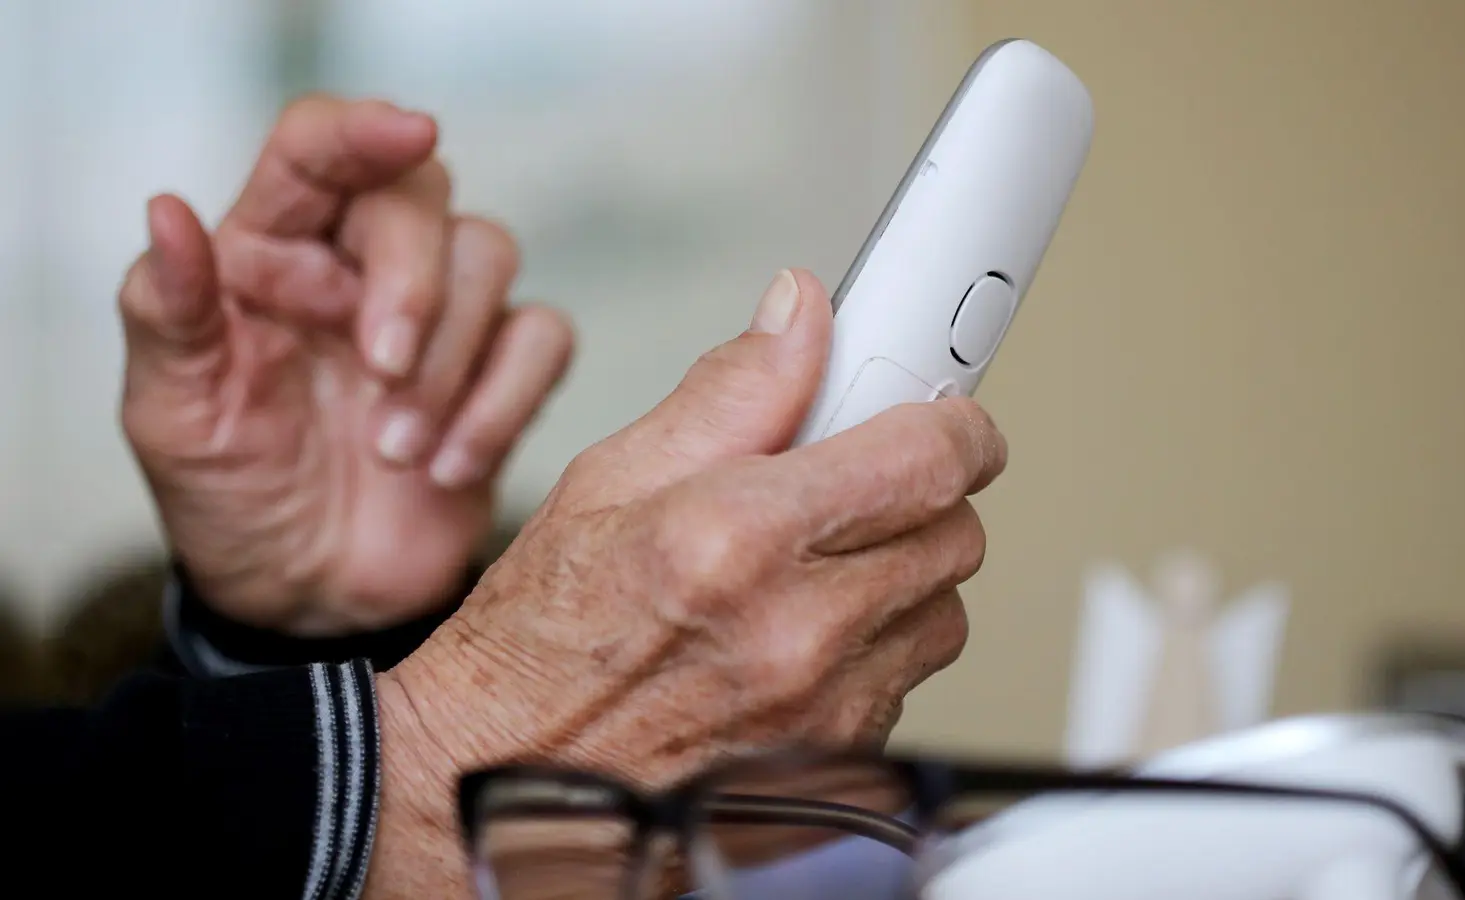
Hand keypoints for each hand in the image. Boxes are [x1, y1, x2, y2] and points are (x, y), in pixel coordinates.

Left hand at [118, 96, 573, 635]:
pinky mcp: (500, 373)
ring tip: (396, 452)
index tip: (408, 132)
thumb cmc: (232, 496)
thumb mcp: (173, 414)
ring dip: (452, 361)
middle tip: (381, 370)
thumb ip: (169, 311)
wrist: (308, 598)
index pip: (316, 150)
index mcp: (271, 251)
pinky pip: (543, 339)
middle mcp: (360, 265)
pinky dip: (505, 403)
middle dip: (415, 281)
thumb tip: (167, 211)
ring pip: (491, 256)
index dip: (362, 129)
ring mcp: (440, 317)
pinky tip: (449, 469)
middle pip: (422, 195)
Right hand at [365, 269, 1006, 897]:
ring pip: (941, 612)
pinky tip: (798, 639)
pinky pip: (906, 683)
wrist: (504, 778)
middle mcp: (797, 633)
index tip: (944, 418)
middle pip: (956, 534)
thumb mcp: (607, 481)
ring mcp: (825, 712)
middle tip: (856, 487)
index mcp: (738, 539)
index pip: (927, 459)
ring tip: (815, 569)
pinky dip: (874, 651)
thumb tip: (800, 317)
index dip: (954, 426)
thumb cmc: (540, 642)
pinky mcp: (838, 767)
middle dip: (920, 497)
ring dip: (902, 577)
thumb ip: (728, 392)